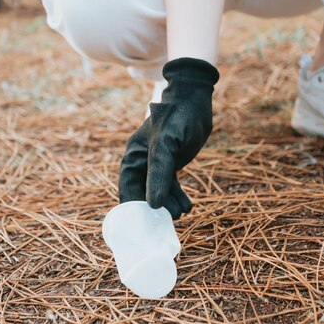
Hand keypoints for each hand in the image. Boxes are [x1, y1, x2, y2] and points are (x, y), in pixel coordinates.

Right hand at [118, 57, 219, 218]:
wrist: (195, 98)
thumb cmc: (178, 116)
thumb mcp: (167, 143)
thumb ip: (160, 172)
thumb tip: (153, 204)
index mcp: (134, 153)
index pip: (128, 186)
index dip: (132, 206)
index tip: (139, 225)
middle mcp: (142, 158)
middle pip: (142, 190)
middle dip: (153, 207)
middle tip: (167, 221)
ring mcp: (156, 160)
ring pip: (157, 188)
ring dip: (168, 203)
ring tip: (182, 212)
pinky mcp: (170, 160)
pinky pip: (169, 183)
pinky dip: (176, 194)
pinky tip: (187, 205)